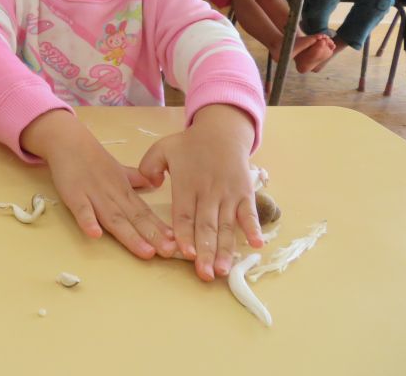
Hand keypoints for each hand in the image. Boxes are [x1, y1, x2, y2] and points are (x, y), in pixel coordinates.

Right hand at [21, 110, 176, 259]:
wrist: (68, 141)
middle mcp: (113, 195)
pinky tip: (95, 235)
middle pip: (134, 219)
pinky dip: (88, 221)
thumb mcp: (119, 169)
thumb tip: (154, 184)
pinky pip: (81, 210)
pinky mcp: (74, 195)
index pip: (145, 212)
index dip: (160, 228)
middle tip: (169, 252)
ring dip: (130, 236)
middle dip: (152, 237)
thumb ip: (135, 179)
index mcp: (124, 191)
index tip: (176, 242)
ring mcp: (93, 195)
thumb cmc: (93, 158)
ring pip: (114, 219)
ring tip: (145, 252)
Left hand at [138, 104, 260, 281]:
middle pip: (207, 225)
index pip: (184, 214)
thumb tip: (149, 184)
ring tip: (222, 270)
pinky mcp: (246, 194)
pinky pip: (250, 213)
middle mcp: (209, 191)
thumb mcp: (163, 148)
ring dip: (225, 249)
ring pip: (227, 225)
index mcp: (187, 184)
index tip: (185, 253)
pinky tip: (256, 245)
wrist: (222, 132)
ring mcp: (229, 194)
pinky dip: (254, 228)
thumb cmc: (189, 145)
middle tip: (204, 274)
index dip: (185, 234)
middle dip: (205, 251)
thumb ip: (149, 166)